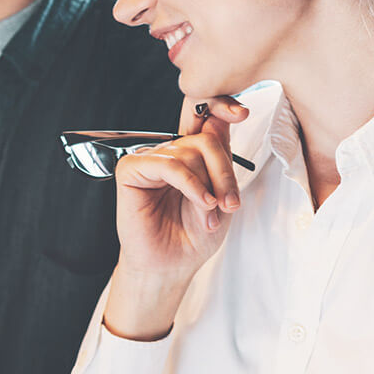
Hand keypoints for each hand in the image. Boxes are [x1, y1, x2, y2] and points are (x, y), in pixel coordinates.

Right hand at [102, 96, 248, 340]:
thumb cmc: (192, 237)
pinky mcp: (131, 170)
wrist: (170, 267)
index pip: (203, 119)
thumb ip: (220, 159)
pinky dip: (190, 183)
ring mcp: (149, 160)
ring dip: (209, 184)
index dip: (221, 106)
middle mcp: (168, 153)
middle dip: (224, 171)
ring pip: (190, 151)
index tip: (242, 113)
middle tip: (231, 203)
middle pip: (205, 139)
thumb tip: (220, 120)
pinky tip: (201, 202)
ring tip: (212, 212)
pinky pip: (169, 164)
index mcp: (189, 156)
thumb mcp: (220, 197)